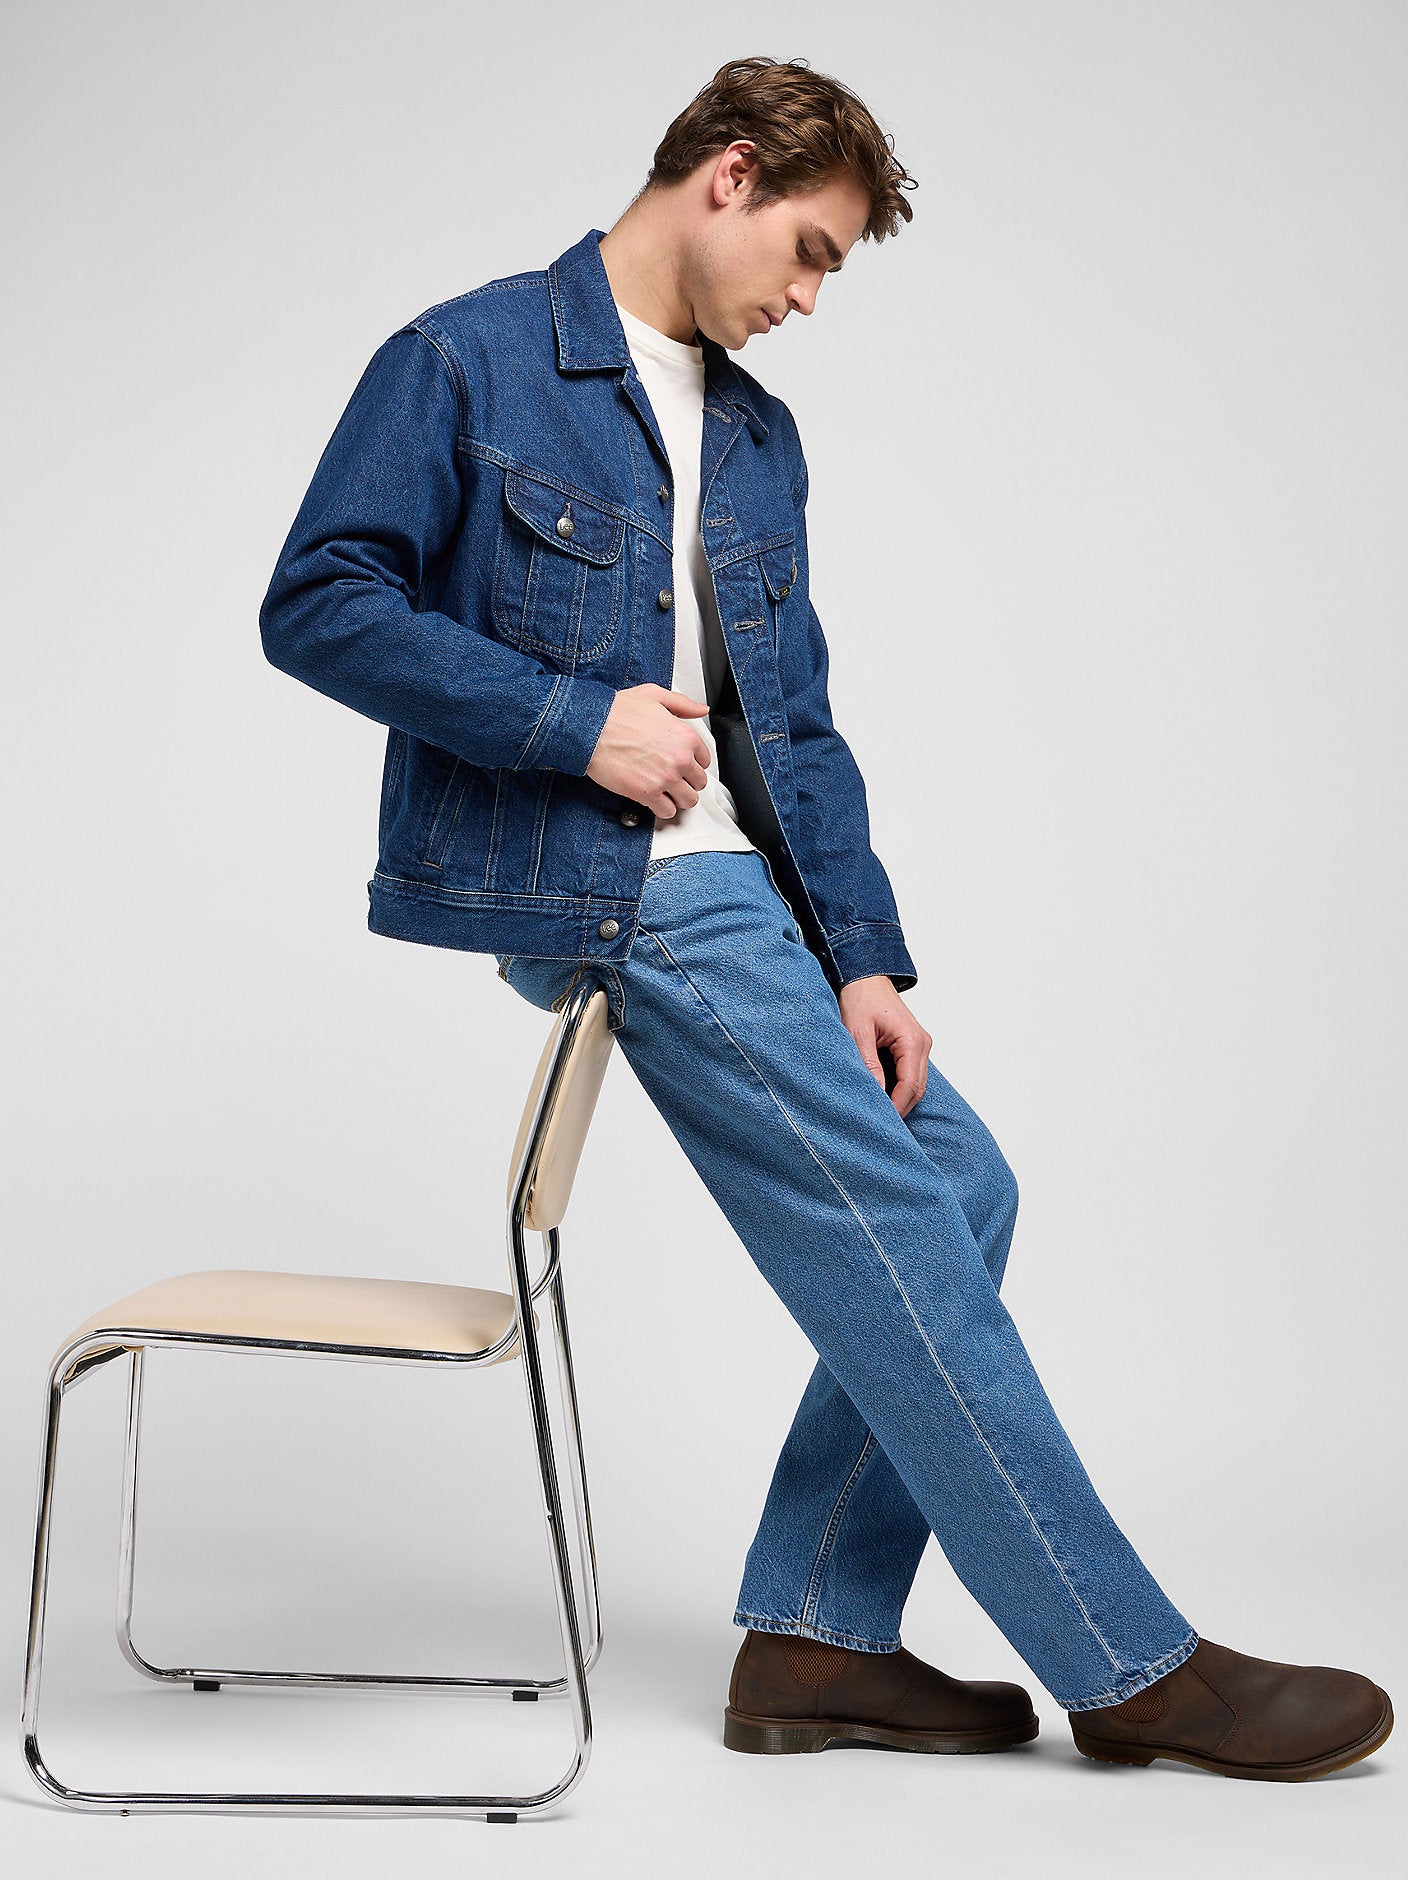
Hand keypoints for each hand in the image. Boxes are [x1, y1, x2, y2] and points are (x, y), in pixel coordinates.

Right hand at [586, 683, 711, 818]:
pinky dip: (663, 809)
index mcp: (685, 736)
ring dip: (680, 798)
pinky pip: (667, 811)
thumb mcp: (653, 695)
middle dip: (688, 782)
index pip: (705, 759)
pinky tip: (656, 801)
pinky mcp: (647, 794)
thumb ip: (681, 704)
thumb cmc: (616, 712)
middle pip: (699, 782)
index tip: (685, 765)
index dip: (694, 763)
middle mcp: (680, 759)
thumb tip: (700, 709)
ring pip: (688, 801)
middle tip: (676, 780)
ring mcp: (665, 778)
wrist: (590, 728)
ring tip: (669, 794)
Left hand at [837, 976, 931, 1117]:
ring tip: (880, 1114)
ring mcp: (920, 1045)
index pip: (909, 1085)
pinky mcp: (912, 1046)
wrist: (865, 976)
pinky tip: (884, 1096)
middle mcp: (922, 1044)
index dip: (896, 1107)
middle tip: (880, 1125)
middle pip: (917, 1089)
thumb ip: (868, 1064)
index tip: (882, 1123)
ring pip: (915, 1083)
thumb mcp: (857, 1032)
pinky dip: (899, 1087)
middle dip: (900, 1108)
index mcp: (912, 1041)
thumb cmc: (860, 998)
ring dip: (900, 1099)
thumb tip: (876, 1094)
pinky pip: (910, 1073)